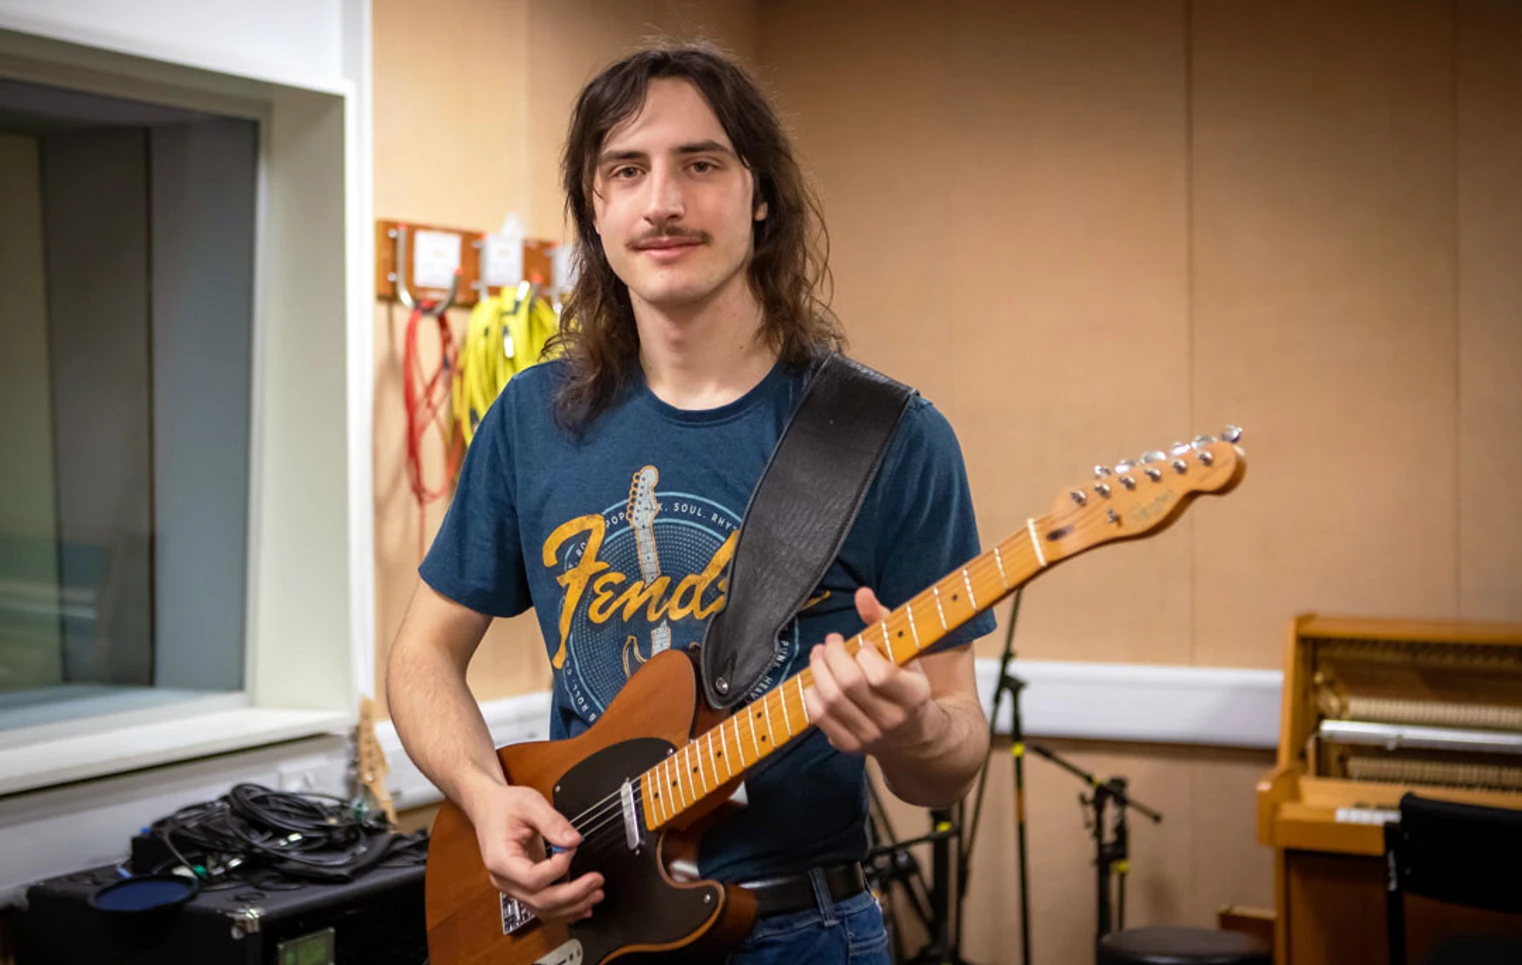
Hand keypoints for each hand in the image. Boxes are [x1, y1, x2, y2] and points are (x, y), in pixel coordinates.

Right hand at [468, 783, 603, 922]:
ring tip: (595, 894)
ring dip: (571, 906)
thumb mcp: (530, 804)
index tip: (572, 848)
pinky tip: (581, 905)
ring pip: (542, 908)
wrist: (489, 808)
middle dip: (572, 895)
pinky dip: (563, 907)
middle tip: (596, 881)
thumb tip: (573, 841)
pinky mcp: (522, 886)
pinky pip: (542, 904)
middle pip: (540, 900)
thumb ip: (553, 822)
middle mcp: (504, 880)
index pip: (532, 878)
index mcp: (501, 860)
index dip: (558, 868)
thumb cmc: (505, 806)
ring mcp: (512, 886)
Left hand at [803, 587, 936, 755]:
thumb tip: (862, 593)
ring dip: (818, 670)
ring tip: (819, 655)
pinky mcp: (848, 745)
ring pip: (830, 700)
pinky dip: (812, 694)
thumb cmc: (906, 683)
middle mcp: (892, 720)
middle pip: (848, 684)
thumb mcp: (904, 652)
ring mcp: (869, 736)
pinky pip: (819, 717)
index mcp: (914, 696)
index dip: (864, 653)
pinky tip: (817, 680)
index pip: (880, 674)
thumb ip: (882, 620)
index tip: (864, 645)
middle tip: (831, 642)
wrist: (912, 734)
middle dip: (833, 655)